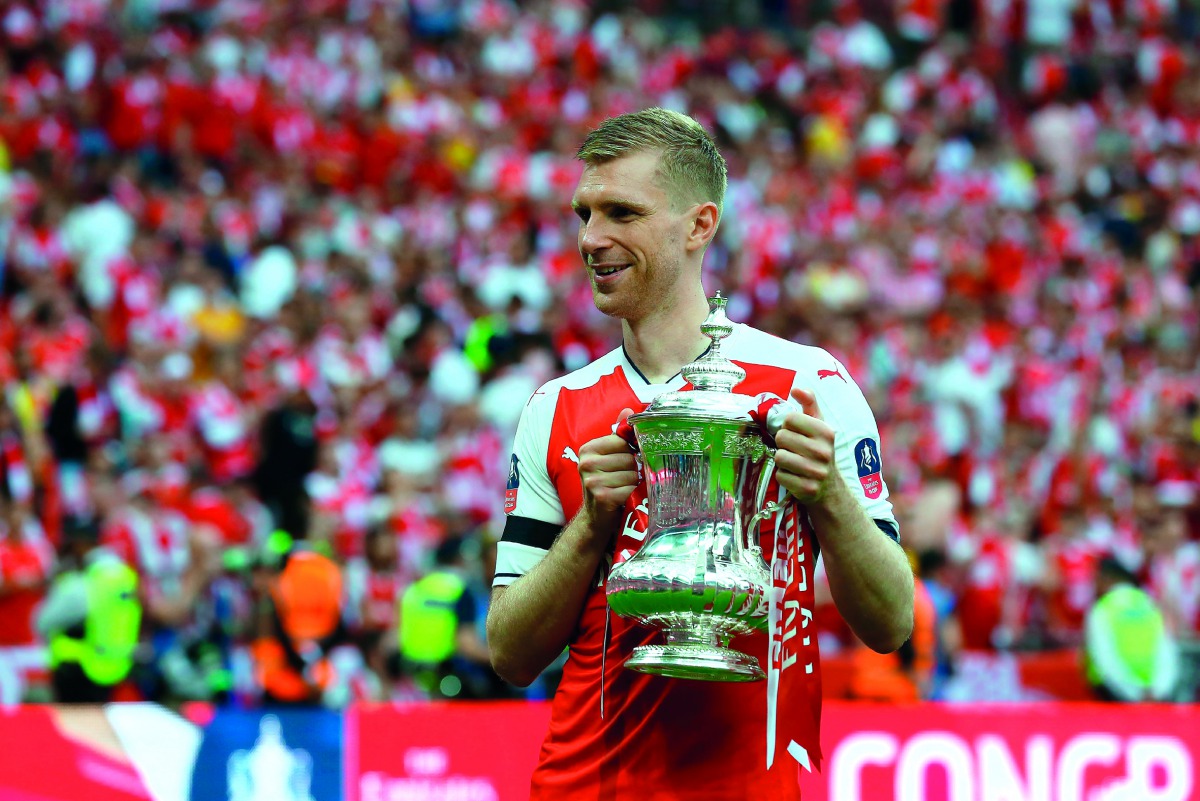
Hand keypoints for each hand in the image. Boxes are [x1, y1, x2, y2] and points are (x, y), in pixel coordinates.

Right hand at [578, 408, 639, 537]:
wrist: (596, 518)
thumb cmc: (606, 484)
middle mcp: (586, 463)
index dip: (632, 450)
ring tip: (626, 488)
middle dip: (634, 468)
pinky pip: (631, 489)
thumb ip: (618, 434)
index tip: (630, 460)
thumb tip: (628, 411)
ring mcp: (592, 481)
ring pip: (632, 474)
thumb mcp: (609, 457)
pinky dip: (634, 494)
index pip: (622, 440)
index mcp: (588, 449)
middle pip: (629, 457)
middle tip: (627, 478)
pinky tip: (627, 497)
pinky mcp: (602, 497)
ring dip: (635, 483)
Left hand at [774, 388, 839, 504]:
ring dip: (782, 460)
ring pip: (779, 456)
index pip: (790, 418)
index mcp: (826, 432)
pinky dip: (784, 476)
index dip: (789, 425)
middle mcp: (824, 451)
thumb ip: (809, 403)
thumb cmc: (819, 450)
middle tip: (794, 449)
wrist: (830, 488)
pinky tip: (795, 476)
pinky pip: (780, 476)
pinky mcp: (807, 488)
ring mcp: (816, 471)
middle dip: (783, 443)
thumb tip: (796, 389)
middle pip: (781, 437)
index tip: (797, 433)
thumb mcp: (819, 425)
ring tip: (793, 462)